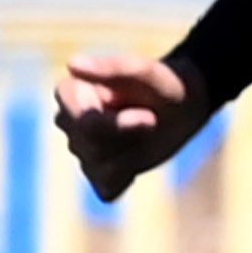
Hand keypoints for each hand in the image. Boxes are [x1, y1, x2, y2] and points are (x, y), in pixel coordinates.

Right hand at [49, 50, 210, 202]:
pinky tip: (138, 156)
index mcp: (71, 93)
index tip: (149, 117)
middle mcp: (68, 121)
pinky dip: (128, 176)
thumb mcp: (150, 72)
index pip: (83, 124)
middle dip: (129, 138)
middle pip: (91, 148)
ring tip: (143, 135)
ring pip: (99, 169)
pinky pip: (107, 188)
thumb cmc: (165, 84)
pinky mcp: (98, 172)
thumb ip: (114, 67)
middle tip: (151, 121)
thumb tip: (72, 64)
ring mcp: (81, 148)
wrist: (183, 106)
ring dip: (131, 156)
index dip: (119, 125)